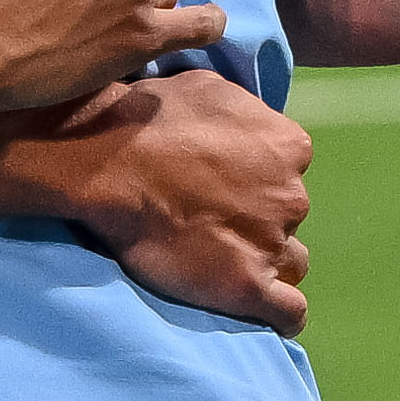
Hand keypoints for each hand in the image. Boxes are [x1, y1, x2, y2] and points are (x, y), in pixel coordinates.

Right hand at [0, 71, 314, 333]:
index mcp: (288, 145)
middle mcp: (292, 195)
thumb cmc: (147, 118)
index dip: (256, 177)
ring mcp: (273, 244)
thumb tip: (245, 124)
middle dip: (258, 217)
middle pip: (288, 214)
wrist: (107, 164)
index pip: (288, 169)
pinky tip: (257, 306)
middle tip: (211, 217)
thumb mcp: (206, 87)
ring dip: (265, 259)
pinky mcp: (249, 287)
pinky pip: (288, 312)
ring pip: (291, 261)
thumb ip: (241, 111)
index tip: (223, 181)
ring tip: (225, 260)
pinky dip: (279, 313)